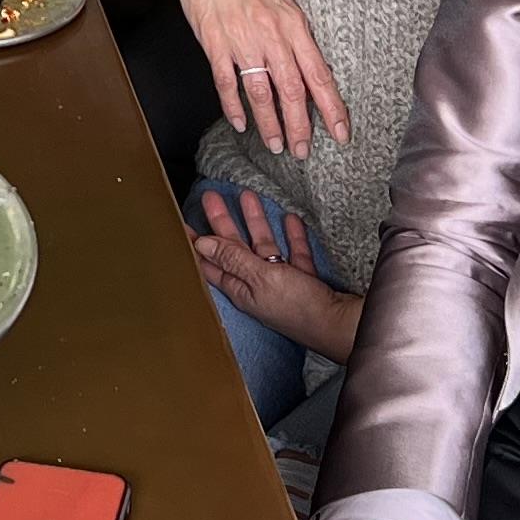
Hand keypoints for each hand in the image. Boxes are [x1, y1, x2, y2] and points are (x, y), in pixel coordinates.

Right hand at [147, 0, 348, 158]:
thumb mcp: (282, 2)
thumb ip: (295, 37)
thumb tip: (311, 74)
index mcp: (293, 24)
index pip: (318, 74)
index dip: (331, 107)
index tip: (341, 133)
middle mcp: (271, 34)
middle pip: (291, 90)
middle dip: (300, 126)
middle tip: (303, 152)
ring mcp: (241, 40)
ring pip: (261, 92)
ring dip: (270, 123)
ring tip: (277, 145)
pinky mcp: (214, 43)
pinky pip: (227, 83)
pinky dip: (234, 107)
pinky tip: (242, 124)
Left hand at [187, 188, 362, 361]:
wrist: (341, 325)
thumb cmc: (299, 307)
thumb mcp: (261, 279)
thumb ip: (234, 259)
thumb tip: (202, 244)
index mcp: (241, 289)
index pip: (210, 263)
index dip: (195, 244)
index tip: (178, 224)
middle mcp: (257, 286)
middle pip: (234, 249)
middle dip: (222, 222)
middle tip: (211, 196)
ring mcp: (282, 282)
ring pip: (264, 246)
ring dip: (255, 222)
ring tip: (247, 195)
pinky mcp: (304, 280)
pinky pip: (294, 253)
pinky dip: (291, 236)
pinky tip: (290, 218)